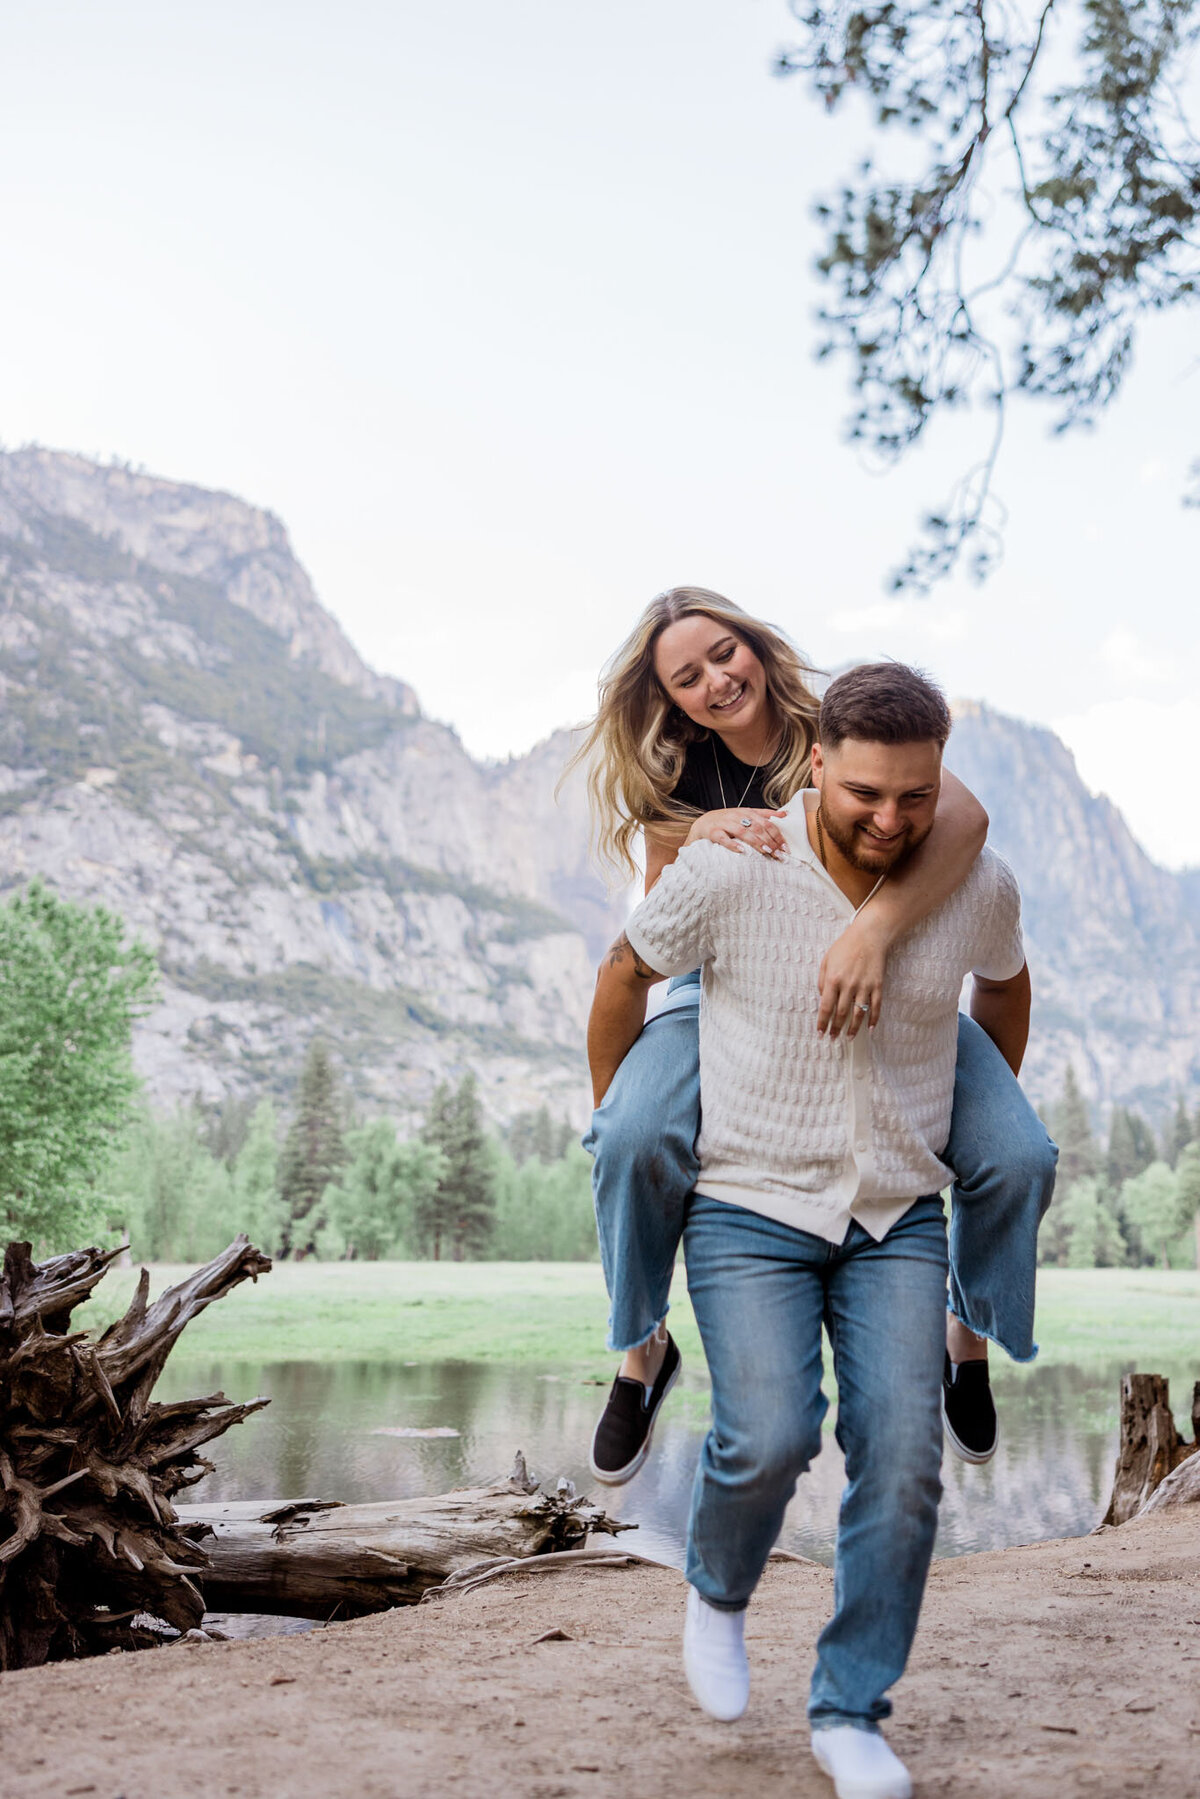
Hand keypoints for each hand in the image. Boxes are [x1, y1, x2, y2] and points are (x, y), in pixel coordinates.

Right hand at [684, 808, 786, 857]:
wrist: (703, 823)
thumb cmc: (728, 821)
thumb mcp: (746, 814)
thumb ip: (764, 814)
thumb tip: (785, 814)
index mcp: (747, 812)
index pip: (766, 822)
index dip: (777, 834)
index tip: (785, 847)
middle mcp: (737, 816)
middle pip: (757, 827)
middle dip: (770, 840)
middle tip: (778, 853)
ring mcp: (725, 823)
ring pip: (742, 831)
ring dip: (756, 841)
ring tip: (766, 851)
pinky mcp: (713, 832)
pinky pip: (723, 838)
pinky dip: (732, 845)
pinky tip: (741, 851)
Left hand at [818, 911, 892, 1037]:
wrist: (869, 936)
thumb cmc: (844, 947)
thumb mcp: (826, 960)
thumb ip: (821, 980)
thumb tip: (822, 998)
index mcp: (833, 979)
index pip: (825, 1007)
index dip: (822, 1023)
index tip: (820, 1033)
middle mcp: (848, 985)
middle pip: (841, 1013)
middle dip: (836, 1029)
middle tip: (833, 1039)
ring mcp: (864, 986)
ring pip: (858, 1013)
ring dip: (853, 1029)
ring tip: (849, 1038)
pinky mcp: (877, 985)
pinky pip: (876, 1006)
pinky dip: (873, 1019)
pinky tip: (870, 1029)